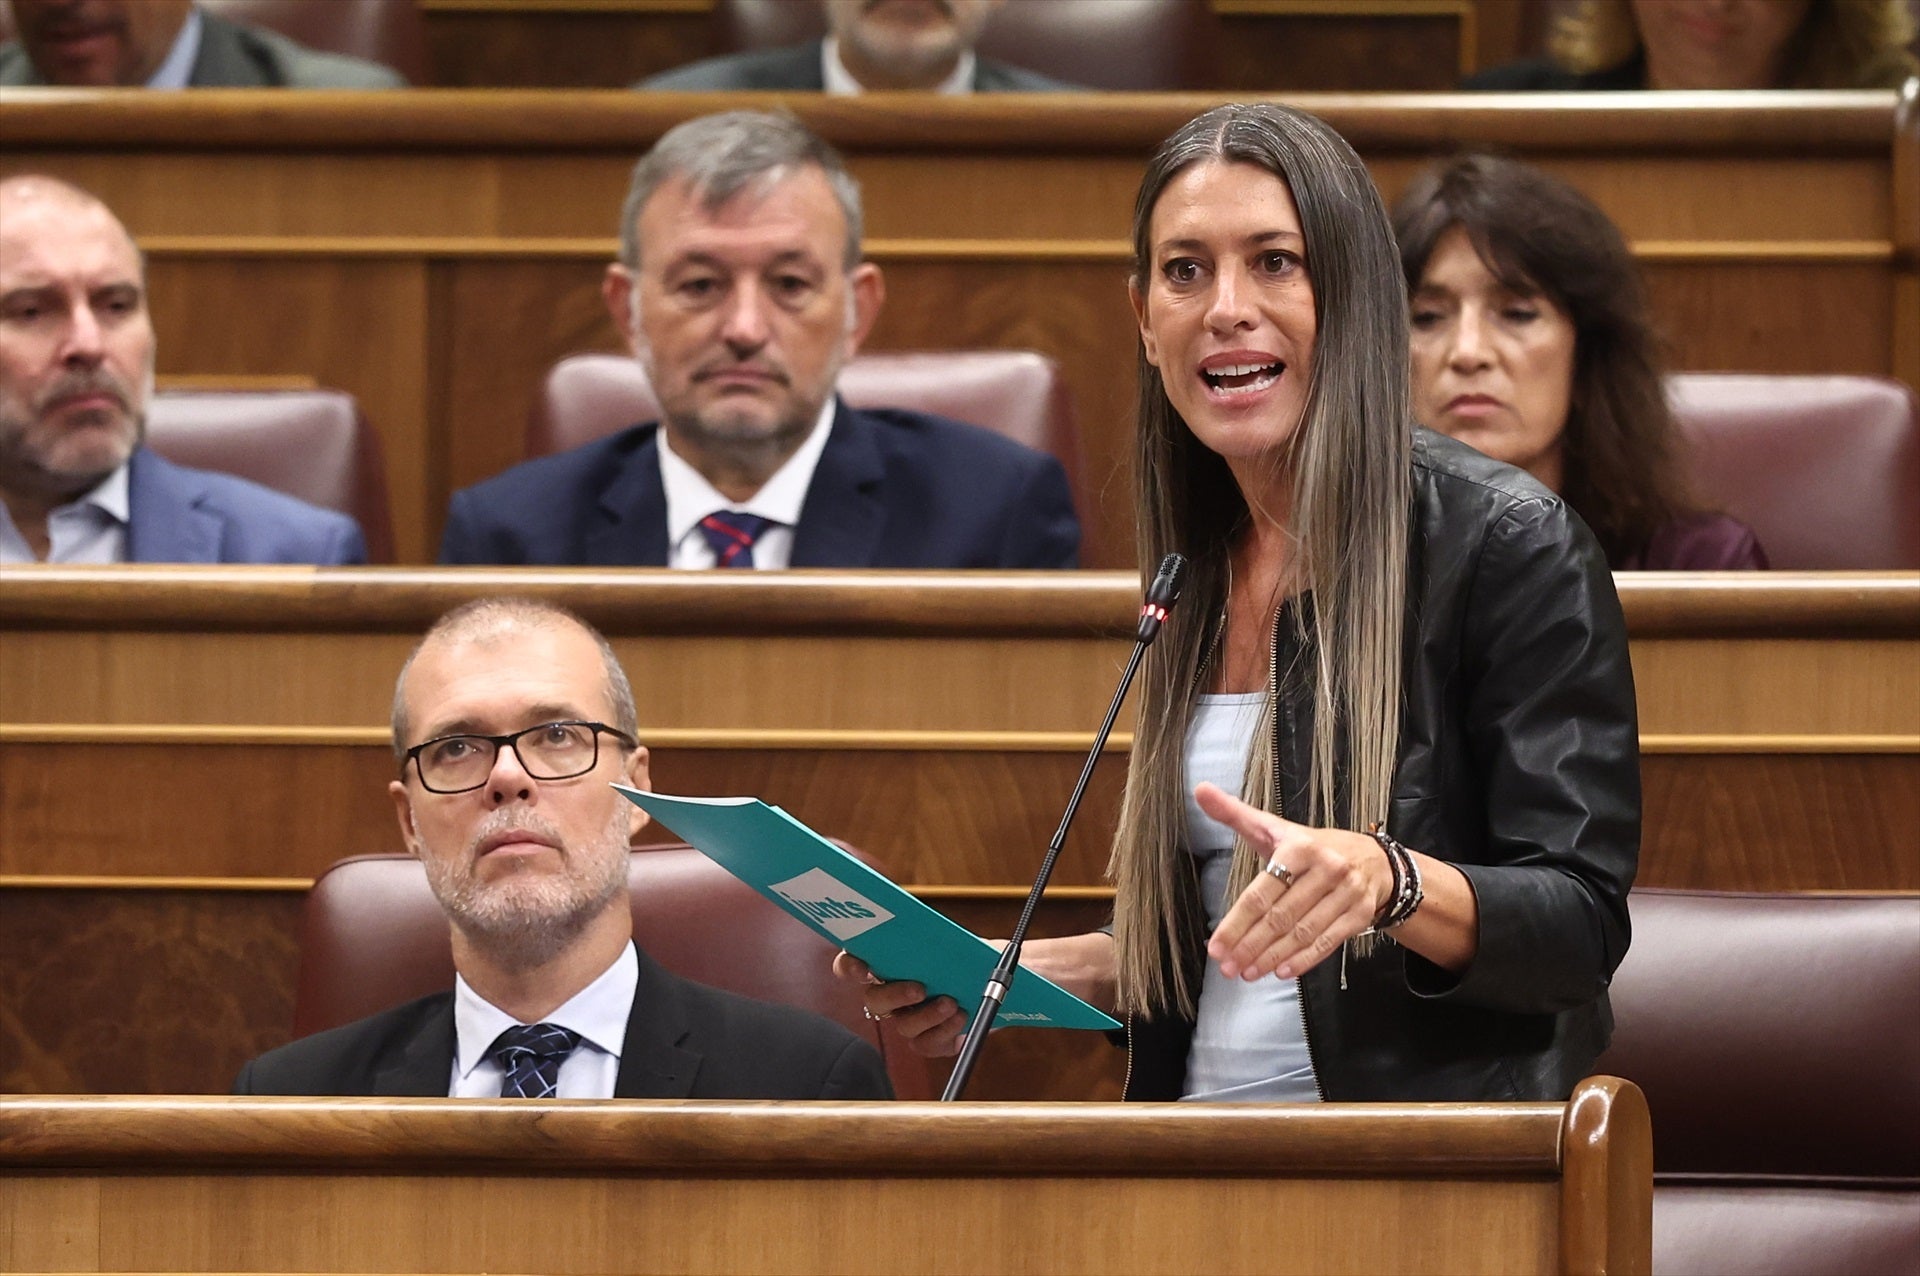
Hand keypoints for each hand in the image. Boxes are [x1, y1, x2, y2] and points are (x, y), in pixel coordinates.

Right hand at [831, 949, 967, 1057]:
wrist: (989, 980)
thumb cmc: (965, 956)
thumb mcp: (953, 941)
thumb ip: (937, 938)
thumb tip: (935, 937)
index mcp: (887, 964)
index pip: (850, 965)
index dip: (849, 967)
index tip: (863, 969)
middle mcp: (890, 995)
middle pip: (875, 1001)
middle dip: (894, 995)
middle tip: (919, 989)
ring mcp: (907, 1019)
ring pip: (904, 1026)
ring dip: (928, 1015)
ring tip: (952, 1003)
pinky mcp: (927, 1040)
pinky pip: (927, 1043)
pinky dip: (944, 1032)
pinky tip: (960, 1018)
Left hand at [1195, 782, 1390, 980]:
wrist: (1374, 859)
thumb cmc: (1312, 847)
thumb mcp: (1275, 828)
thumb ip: (1235, 813)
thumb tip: (1201, 790)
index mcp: (1299, 846)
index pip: (1261, 892)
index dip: (1236, 923)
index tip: (1215, 946)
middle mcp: (1326, 868)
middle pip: (1280, 916)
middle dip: (1250, 946)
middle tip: (1226, 967)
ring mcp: (1346, 892)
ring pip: (1302, 932)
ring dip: (1272, 957)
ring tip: (1247, 973)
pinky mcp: (1360, 913)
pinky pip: (1328, 942)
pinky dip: (1304, 960)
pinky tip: (1281, 972)